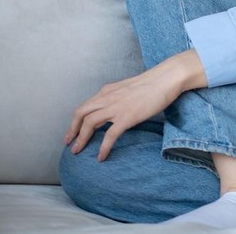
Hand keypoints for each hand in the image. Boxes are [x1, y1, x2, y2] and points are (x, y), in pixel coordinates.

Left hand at [64, 50, 205, 160]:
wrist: (166, 79)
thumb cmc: (153, 82)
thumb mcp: (128, 87)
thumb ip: (118, 96)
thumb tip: (115, 107)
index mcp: (107, 91)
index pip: (85, 106)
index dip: (75, 120)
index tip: (73, 131)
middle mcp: (107, 98)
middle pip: (81, 114)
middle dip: (72, 130)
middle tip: (69, 142)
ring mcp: (116, 108)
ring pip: (89, 124)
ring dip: (81, 139)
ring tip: (78, 151)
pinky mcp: (127, 117)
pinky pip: (109, 135)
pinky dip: (103, 148)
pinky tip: (101, 157)